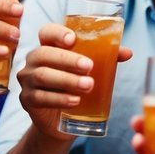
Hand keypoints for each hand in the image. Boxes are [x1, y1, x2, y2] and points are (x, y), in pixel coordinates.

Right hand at [16, 23, 132, 139]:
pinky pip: (40, 97)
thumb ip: (107, 58)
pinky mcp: (27, 100)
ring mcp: (27, 80)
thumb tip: (127, 52)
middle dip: (67, 60)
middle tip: (89, 67)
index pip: (46, 32)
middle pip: (44, 54)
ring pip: (42, 76)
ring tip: (88, 85)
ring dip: (67, 80)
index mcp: (49, 47)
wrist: (62, 120)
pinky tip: (75, 101)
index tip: (73, 39)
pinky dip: (59, 98)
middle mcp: (34, 60)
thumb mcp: (91, 71)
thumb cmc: (76, 87)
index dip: (57, 33)